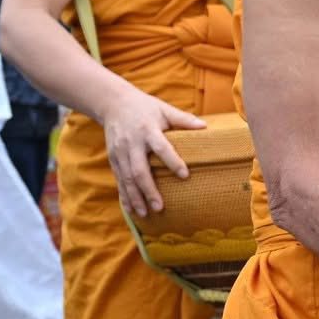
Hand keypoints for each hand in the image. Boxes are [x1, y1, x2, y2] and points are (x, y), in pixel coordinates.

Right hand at [99, 87, 206, 215]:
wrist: (113, 104)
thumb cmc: (145, 107)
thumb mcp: (164, 109)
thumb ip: (183, 119)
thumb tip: (205, 126)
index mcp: (148, 130)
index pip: (161, 148)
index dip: (173, 161)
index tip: (185, 175)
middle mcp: (132, 144)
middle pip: (139, 170)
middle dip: (148, 190)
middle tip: (160, 207)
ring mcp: (119, 153)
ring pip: (126, 179)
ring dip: (135, 197)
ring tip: (146, 214)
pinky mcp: (113, 159)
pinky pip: (118, 180)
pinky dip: (124, 196)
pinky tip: (131, 209)